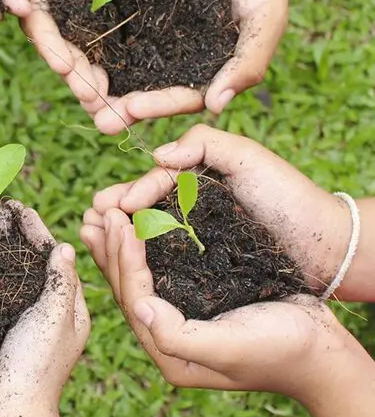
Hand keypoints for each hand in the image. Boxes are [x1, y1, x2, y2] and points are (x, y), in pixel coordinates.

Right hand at [0, 204, 89, 416]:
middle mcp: (54, 312)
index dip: (40, 232)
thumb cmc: (36, 366)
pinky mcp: (9, 329)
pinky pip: (5, 291)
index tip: (22, 208)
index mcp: (73, 309)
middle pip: (40, 263)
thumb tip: (66, 246)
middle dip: (23, 235)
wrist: (9, 410)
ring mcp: (31, 321)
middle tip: (3, 209)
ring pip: (21, 275)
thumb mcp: (54, 320)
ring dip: (8, 249)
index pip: (59, 260)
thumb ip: (61, 283)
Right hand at [9, 0, 188, 133]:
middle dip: (83, 84)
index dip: (55, 54)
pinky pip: (136, 44)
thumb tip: (16, 5)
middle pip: (73, 55)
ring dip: (109, 88)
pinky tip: (149, 91)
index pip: (44, 32)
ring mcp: (105, 10)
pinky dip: (139, 70)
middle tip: (99, 108)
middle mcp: (73, 7)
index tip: (68, 72)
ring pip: (103, 58)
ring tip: (120, 113)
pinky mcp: (137, 8)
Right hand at [82, 124, 351, 294]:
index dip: (129, 195)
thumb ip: (202, 144)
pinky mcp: (204, 272)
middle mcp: (192, 213)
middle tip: (90, 221)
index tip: (108, 206)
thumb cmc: (288, 197)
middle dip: (114, 216)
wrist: (326, 246)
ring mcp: (197, 244)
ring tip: (97, 239)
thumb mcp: (246, 157)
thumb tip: (156, 157)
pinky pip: (168, 266)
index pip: (153, 186)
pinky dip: (145, 264)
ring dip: (121, 241)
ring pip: (150, 240)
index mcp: (197, 184)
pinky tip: (127, 265)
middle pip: (143, 213)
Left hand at [84, 204, 353, 400]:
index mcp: (169, 354)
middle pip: (128, 288)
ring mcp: (181, 316)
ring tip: (101, 216)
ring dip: (119, 246)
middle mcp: (168, 336)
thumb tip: (139, 308)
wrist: (320, 351)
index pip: (135, 300)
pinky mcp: (196, 297)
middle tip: (97, 213)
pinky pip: (160, 269)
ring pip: (140, 277)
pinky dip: (145, 247)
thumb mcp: (228, 348)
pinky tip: (135, 226)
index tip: (117, 222)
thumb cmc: (280, 350)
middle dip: (111, 250)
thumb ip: (178, 335)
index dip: (123, 260)